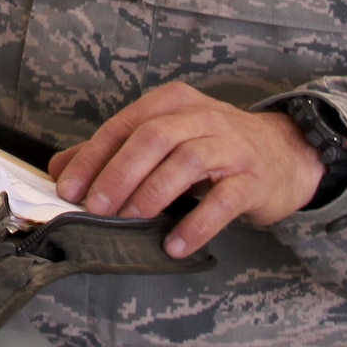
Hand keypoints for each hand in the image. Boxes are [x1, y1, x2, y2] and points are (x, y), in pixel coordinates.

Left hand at [48, 82, 323, 257]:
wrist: (286, 154)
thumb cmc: (213, 147)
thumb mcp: (165, 139)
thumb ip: (113, 152)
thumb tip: (60, 170)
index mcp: (172, 103)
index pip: (124, 125)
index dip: (93, 157)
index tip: (69, 189)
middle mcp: (202, 117)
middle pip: (153, 138)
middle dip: (118, 174)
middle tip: (95, 208)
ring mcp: (231, 146)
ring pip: (186, 162)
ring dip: (152, 194)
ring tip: (129, 220)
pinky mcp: (254, 179)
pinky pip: (223, 201)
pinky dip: (196, 224)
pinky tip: (175, 244)